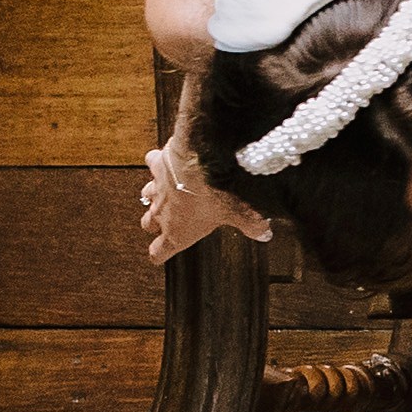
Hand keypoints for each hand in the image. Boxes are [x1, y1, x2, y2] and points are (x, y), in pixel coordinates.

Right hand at [141, 140, 271, 264]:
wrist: (203, 162)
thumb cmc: (219, 194)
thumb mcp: (241, 214)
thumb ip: (252, 226)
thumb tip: (265, 234)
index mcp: (179, 232)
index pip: (159, 252)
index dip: (159, 254)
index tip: (159, 254)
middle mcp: (163, 212)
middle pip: (148, 224)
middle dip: (155, 223)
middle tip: (166, 220)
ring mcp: (157, 188)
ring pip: (146, 196)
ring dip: (154, 194)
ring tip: (163, 190)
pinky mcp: (157, 164)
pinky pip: (152, 163)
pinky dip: (157, 161)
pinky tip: (166, 157)